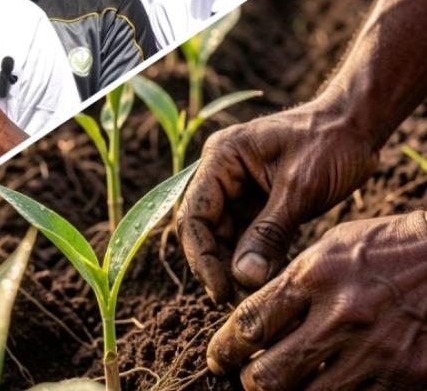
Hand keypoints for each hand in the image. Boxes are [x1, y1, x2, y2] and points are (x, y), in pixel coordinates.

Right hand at [177, 105, 380, 303]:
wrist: (359, 124)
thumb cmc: (329, 143)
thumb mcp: (299, 190)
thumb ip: (268, 233)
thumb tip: (242, 277)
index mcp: (220, 159)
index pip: (194, 214)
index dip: (202, 255)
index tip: (221, 289)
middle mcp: (222, 172)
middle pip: (204, 227)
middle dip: (216, 263)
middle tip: (234, 299)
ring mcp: (239, 186)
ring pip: (224, 234)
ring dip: (235, 263)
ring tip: (252, 294)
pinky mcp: (259, 200)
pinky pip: (247, 234)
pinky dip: (255, 256)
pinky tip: (267, 278)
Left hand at [206, 212, 426, 390]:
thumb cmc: (392, 248)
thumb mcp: (335, 246)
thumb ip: (294, 281)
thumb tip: (257, 315)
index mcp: (315, 277)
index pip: (250, 324)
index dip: (225, 348)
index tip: (218, 357)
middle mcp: (340, 318)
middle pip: (268, 375)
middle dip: (250, 381)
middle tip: (246, 378)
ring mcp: (374, 354)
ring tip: (285, 384)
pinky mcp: (405, 378)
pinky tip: (330, 386)